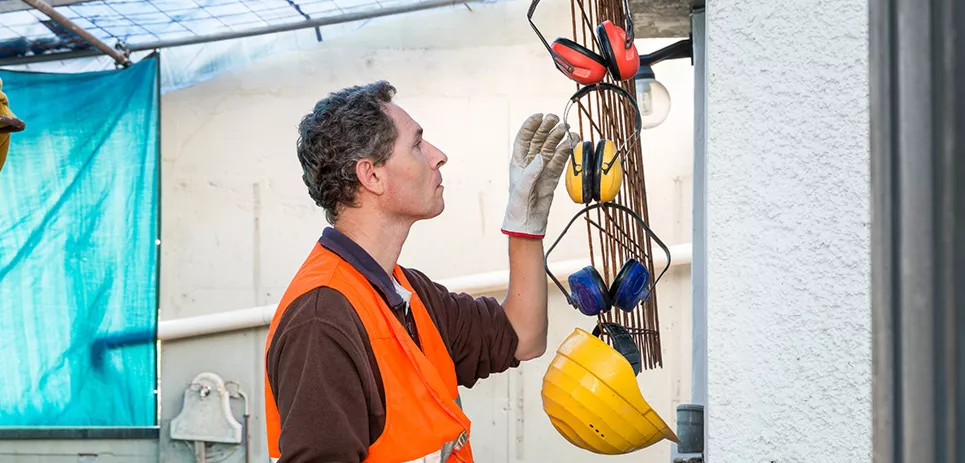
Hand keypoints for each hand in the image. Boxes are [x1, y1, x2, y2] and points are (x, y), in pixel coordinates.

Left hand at [501, 113, 579, 238]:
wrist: (528, 224)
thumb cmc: (518, 207)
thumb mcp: (521, 189)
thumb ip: (531, 172)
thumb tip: (541, 156)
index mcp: (517, 162)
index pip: (523, 138)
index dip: (530, 126)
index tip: (539, 116)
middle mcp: (530, 163)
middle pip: (539, 140)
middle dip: (547, 128)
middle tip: (557, 119)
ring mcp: (542, 169)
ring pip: (551, 149)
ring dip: (558, 138)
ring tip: (567, 129)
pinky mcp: (552, 177)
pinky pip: (560, 161)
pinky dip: (566, 151)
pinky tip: (573, 143)